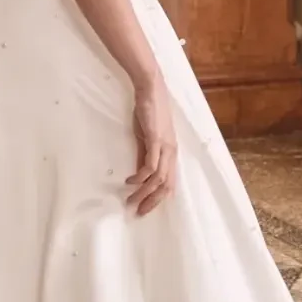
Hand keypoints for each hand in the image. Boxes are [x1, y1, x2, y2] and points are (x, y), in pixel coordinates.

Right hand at [126, 73, 177, 215]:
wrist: (150, 90)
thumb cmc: (148, 112)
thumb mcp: (146, 138)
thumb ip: (144, 156)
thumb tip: (140, 176)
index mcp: (171, 153)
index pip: (170, 183)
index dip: (158, 198)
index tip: (144, 208)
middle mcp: (171, 152)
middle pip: (167, 185)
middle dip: (153, 201)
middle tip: (138, 212)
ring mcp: (165, 147)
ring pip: (158, 178)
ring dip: (144, 192)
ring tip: (130, 200)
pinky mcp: (156, 140)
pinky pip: (150, 165)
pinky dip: (140, 177)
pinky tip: (131, 181)